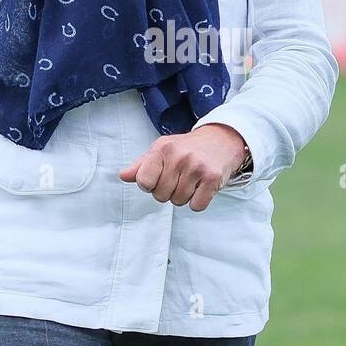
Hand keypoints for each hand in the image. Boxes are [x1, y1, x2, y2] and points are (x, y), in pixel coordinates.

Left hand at [118, 125, 247, 212]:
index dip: (149, 185)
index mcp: (162, 149)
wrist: (222, 139)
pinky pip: (197, 206)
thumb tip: (122, 176)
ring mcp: (197, 168)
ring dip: (184, 196)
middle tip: (179, 178)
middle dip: (168, 191)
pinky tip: (202, 187)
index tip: (159, 177)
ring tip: (191, 181)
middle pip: (160, 196)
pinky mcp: (213, 179)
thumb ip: (142, 165)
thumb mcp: (163, 149)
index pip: (143, 181)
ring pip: (178, 202)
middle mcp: (179, 157)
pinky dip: (198, 201)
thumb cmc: (188, 147)